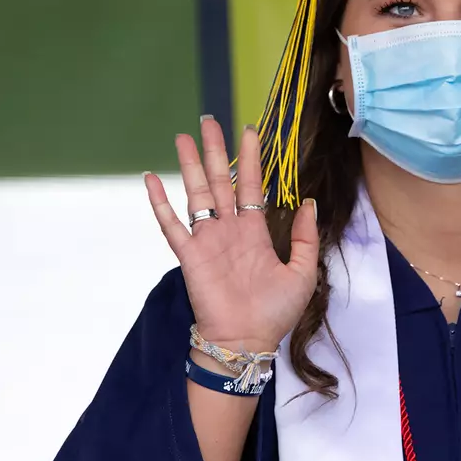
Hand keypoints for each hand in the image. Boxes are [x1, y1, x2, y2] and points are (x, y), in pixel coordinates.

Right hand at [144, 116, 318, 358]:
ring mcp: (207, 240)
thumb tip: (308, 202)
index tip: (249, 130)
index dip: (251, 158)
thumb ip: (306, 238)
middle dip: (216, 150)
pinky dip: (160, 202)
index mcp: (255, 232)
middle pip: (221, 180)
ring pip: (197, 193)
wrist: (247, 341)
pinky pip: (171, 224)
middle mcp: (229, 230)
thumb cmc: (275, 313)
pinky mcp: (189, 255)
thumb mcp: (303, 272)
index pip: (251, 185)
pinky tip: (151, 178)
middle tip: (209, 120)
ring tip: (182, 137)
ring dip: (190, 165)